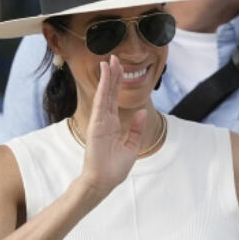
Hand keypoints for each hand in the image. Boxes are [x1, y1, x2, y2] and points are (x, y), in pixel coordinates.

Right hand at [78, 56, 147, 195]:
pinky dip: (103, 90)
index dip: (116, 83)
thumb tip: (141, 112)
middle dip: (112, 75)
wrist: (104, 182)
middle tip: (115, 57)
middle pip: (109, 93)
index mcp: (112, 124)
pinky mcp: (96, 126)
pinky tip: (105, 78)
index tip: (119, 68)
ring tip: (109, 62)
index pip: (114, 99)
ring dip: (107, 78)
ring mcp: (99, 122)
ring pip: (104, 95)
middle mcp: (104, 120)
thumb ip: (135, 129)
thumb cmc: (114, 168)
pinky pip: (101, 104)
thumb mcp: (131, 146)